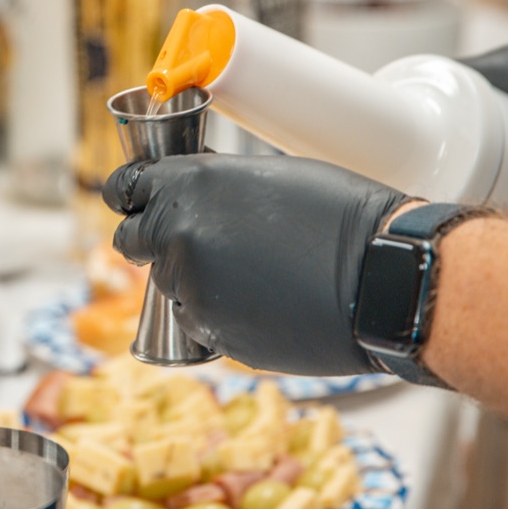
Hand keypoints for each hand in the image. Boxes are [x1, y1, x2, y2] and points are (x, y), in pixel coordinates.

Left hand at [103, 155, 409, 376]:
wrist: (384, 280)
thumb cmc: (342, 215)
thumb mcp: (267, 173)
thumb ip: (211, 186)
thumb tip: (186, 195)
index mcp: (186, 187)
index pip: (123, 188)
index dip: (131, 195)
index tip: (134, 200)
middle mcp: (178, 237)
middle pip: (134, 241)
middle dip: (154, 240)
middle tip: (193, 239)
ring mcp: (191, 291)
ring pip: (169, 284)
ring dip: (193, 278)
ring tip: (252, 272)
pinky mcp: (212, 335)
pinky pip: (198, 320)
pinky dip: (219, 312)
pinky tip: (264, 301)